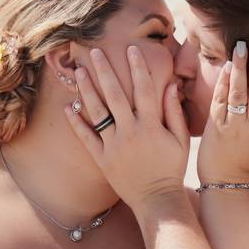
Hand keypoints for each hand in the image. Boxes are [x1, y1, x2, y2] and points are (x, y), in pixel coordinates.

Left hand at [65, 46, 189, 210]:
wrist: (157, 200)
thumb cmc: (172, 169)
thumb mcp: (181, 140)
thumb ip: (174, 112)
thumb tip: (171, 84)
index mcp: (151, 126)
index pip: (143, 89)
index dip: (137, 68)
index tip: (130, 49)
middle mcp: (130, 132)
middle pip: (115, 95)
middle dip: (105, 71)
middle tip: (94, 52)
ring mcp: (113, 145)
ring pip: (97, 112)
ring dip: (87, 90)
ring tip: (79, 71)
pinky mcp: (102, 158)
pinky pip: (86, 137)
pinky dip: (76, 122)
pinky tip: (68, 106)